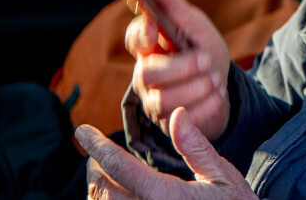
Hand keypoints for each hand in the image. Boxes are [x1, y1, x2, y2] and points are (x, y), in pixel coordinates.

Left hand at [78, 107, 256, 199]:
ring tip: (102, 172)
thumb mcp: (223, 175)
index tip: (82, 130)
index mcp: (166, 198)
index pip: (119, 167)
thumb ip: (196, 147)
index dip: (97, 146)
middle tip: (95, 152)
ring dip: (98, 188)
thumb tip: (177, 114)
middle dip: (95, 166)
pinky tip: (115, 194)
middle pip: (102, 190)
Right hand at [125, 0, 230, 139]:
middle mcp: (146, 74)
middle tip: (207, 60)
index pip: (135, 38)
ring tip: (216, 79)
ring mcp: (154, 101)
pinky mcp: (168, 124)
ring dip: (196, 88)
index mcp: (149, 46)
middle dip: (181, 67)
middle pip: (148, 72)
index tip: (155, 29)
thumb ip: (170, 2)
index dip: (141, 34)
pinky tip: (217, 95)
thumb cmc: (201, 49)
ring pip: (164, 100)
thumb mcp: (192, 23)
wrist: (219, 86)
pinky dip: (205, 106)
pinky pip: (181, 121)